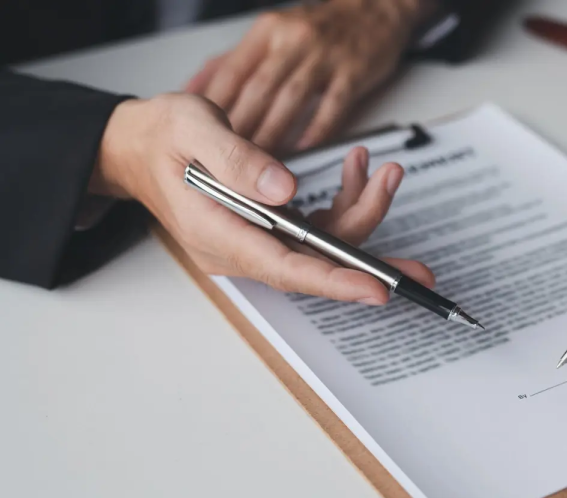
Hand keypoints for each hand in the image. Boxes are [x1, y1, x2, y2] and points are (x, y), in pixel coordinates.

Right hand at [90, 93, 431, 303]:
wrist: (140, 147)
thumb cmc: (163, 138)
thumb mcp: (192, 130)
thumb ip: (237, 160)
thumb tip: (287, 190)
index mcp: (218, 235)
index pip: (284, 267)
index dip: (334, 282)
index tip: (377, 290)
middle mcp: (242, 249)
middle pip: (316, 262)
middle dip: (371, 255)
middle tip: (419, 263)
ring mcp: (258, 243)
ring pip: (325, 243)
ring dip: (361, 209)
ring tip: (385, 169)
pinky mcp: (272, 231)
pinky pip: (320, 228)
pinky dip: (345, 201)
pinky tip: (357, 169)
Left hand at [185, 0, 435, 150]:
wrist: (375, 8)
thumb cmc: (320, 28)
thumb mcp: (271, 33)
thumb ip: (233, 61)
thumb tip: (193, 89)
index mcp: (267, 32)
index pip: (232, 72)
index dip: (214, 108)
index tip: (201, 137)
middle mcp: (292, 41)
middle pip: (258, 89)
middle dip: (239, 128)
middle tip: (224, 162)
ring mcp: (323, 56)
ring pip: (290, 100)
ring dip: (272, 134)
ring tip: (257, 164)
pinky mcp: (353, 72)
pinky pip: (331, 105)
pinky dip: (316, 130)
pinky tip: (303, 150)